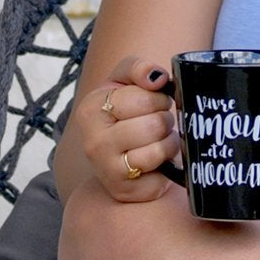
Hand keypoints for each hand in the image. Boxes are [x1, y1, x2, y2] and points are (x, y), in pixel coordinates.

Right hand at [74, 57, 177, 207]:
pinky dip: (166, 169)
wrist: (112, 153)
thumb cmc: (123, 112)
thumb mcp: (124, 81)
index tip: (154, 102)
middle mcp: (93, 143)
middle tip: (157, 124)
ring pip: (159, 151)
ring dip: (169, 144)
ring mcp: (107, 170)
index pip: (144, 99)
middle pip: (154, 125)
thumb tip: (157, 77)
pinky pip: (160, 179)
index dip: (158, 99)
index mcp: (90, 110)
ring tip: (158, 140)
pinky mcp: (124, 192)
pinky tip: (155, 164)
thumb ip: (138, 68)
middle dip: (165, 121)